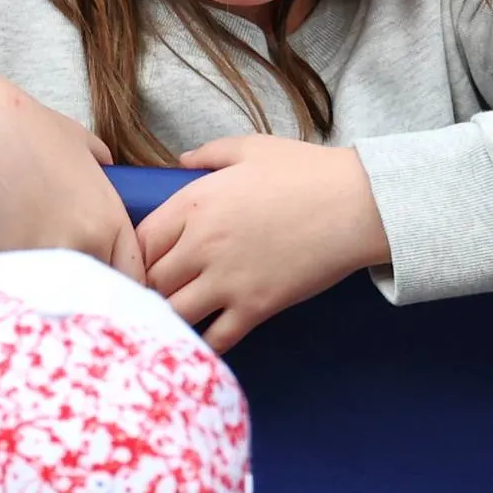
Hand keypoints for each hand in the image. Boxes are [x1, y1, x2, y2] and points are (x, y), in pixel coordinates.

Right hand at [0, 55, 144, 275]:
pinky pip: (29, 286)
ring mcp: (56, 252)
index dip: (119, 285)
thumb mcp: (81, 141)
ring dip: (56, 296)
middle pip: (102, 291)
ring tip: (42, 293)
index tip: (101, 288)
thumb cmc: (30, 128)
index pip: (133, 273)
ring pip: (65, 294)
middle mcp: (93, 240)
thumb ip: (101, 162)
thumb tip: (106, 166)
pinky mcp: (18, 258)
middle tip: (69, 296)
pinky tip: (14, 279)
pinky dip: (24, 286)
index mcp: (112, 217)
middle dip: (88, 297)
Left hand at [136, 133, 389, 349]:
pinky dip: (203, 344)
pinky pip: (215, 338)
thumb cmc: (307, 172)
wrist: (357, 204)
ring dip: (169, 318)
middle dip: (148, 290)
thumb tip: (182, 161)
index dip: (135, 256)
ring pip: (173, 313)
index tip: (143, 263)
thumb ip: (209, 155)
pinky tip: (201, 343)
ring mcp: (227, 280)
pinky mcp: (256, 307)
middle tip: (154, 297)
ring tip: (170, 321)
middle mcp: (202, 244)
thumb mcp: (251, 149)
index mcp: (194, 204)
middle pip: (150, 281)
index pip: (140, 242)